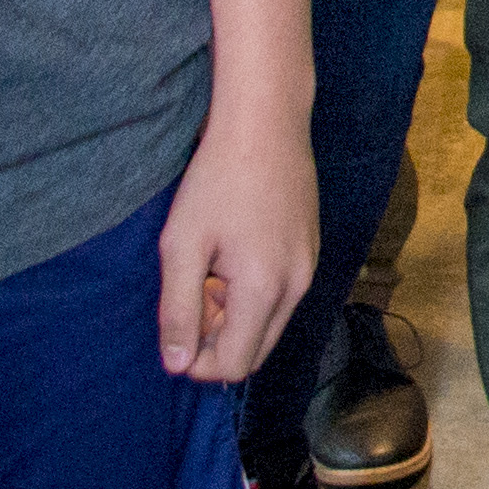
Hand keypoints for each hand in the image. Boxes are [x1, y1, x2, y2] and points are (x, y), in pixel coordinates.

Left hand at [157, 96, 318, 382]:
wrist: (266, 122)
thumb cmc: (217, 180)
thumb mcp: (182, 245)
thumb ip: (178, 311)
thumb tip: (177, 365)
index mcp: (265, 290)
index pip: (234, 365)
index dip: (197, 360)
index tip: (176, 323)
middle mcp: (297, 286)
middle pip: (256, 351)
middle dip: (217, 339)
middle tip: (192, 293)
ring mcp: (309, 266)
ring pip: (269, 323)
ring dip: (235, 315)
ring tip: (210, 269)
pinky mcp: (311, 248)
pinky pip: (282, 295)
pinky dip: (254, 293)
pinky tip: (234, 252)